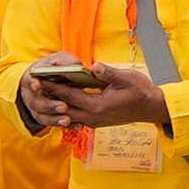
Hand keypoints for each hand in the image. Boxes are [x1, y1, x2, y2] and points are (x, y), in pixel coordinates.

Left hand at [28, 60, 166, 136]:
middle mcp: (93, 117)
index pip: (69, 96)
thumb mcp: (126, 78)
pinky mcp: (97, 121)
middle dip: (49, 96)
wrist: (152, 108)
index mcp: (98, 106)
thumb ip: (107, 73)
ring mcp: (94, 121)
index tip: (40, 78)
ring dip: (56, 103)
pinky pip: (75, 117)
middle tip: (35, 85)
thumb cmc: (141, 92)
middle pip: (64, 108)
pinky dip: (66, 108)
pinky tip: (61, 99)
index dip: (53, 86)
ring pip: (68, 115)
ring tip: (44, 91)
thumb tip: (93, 66)